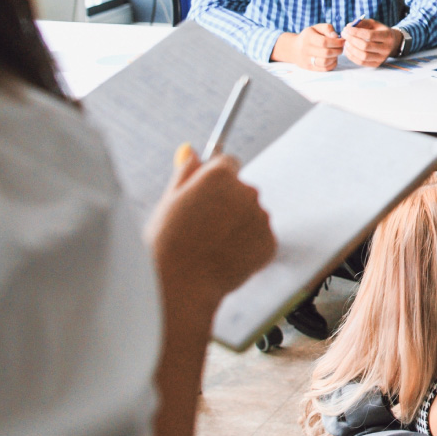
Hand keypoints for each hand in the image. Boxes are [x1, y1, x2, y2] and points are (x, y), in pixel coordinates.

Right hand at [146, 146, 275, 310]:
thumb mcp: (169, 200)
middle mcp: (247, 190)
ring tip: (209, 247)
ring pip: (251, 215)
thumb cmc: (167, 243)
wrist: (180, 284)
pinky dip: (246, 247)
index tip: (206, 194)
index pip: (228, 163)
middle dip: (226, 204)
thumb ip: (186, 173)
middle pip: (241, 190)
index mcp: (220, 174)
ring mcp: (261, 217)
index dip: (214, 181)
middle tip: (202, 228)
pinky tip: (224, 258)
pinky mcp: (269, 242)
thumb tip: (192, 151)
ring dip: (237, 226)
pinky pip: (259, 239)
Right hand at [275, 23, 342, 70]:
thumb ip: (327, 28)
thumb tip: (335, 36)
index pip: (324, 42)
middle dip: (338, 50)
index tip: (343, 40)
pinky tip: (333, 58)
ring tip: (337, 52)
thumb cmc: (309, 36)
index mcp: (308, 37)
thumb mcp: (316, 28)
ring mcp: (307, 60)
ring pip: (325, 62)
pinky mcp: (309, 68)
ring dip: (335, 57)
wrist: (293, 48)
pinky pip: (324, 69)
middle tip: (342, 47)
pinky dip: (332, 64)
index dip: (336, 42)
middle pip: (326, 53)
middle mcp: (306, 49)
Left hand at [342, 18, 403, 66]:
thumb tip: (348, 27)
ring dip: (351, 49)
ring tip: (346, 42)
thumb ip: (361, 23)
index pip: (369, 35)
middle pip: (365, 46)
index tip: (346, 29)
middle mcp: (386, 48)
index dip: (356, 32)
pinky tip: (348, 50)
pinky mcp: (377, 64)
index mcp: (387, 35)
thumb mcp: (373, 23)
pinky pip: (362, 62)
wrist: (391, 43)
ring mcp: (382, 58)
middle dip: (351, 40)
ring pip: (363, 56)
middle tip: (344, 35)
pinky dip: (352, 56)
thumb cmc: (379, 31)